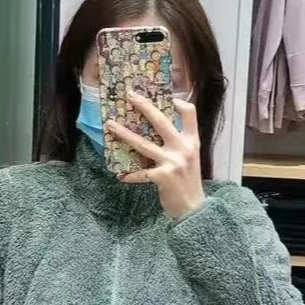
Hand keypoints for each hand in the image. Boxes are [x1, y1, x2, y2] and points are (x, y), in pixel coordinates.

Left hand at [105, 90, 205, 220]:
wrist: (194, 208)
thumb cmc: (189, 182)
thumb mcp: (191, 158)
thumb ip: (180, 144)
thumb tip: (159, 131)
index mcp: (192, 141)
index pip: (190, 113)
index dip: (178, 103)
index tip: (168, 99)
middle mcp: (183, 148)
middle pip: (161, 121)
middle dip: (144, 106)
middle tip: (130, 95)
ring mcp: (172, 162)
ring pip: (143, 143)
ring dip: (124, 134)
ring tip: (110, 125)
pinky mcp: (162, 177)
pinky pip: (140, 173)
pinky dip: (129, 175)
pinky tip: (120, 176)